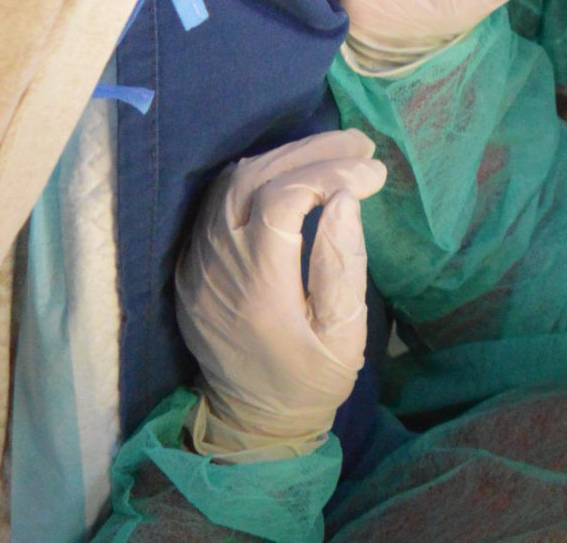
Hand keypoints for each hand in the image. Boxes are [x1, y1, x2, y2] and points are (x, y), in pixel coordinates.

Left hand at [177, 131, 386, 461]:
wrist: (253, 420)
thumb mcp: (344, 334)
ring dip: (284, 159)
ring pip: (229, 185)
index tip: (373, 175)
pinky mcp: (192, 267)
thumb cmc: (310, 380)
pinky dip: (258, 178)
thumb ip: (342, 264)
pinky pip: (216, 204)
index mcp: (258, 288)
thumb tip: (343, 199)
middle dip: (310, 152)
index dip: (330, 174)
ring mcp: (197, 266)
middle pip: (251, 179)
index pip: (283, 199)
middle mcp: (216, 269)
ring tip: (335, 152)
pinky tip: (294, 174)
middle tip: (361, 146)